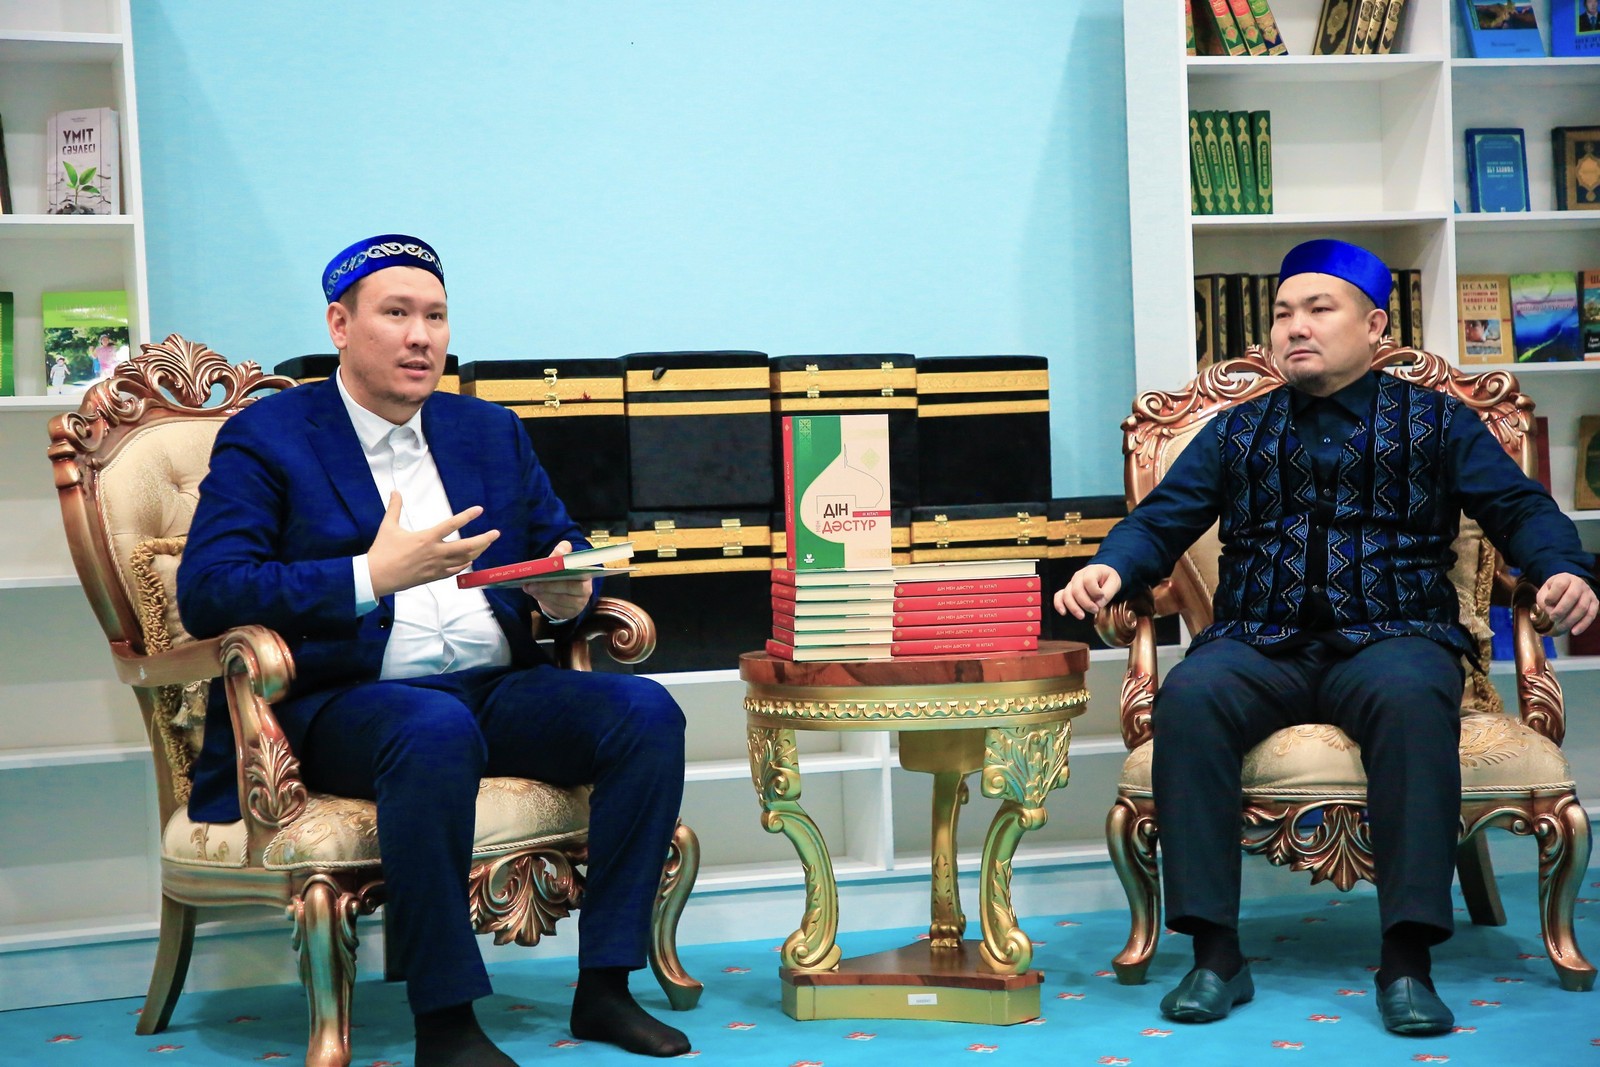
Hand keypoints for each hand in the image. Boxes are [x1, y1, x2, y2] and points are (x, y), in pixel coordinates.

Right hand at [368, 492, 499, 597]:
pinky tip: (469, 559)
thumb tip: (395, 491)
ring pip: (464, 559)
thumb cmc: (382, 551)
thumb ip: (394, 508)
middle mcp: (435, 552)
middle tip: (496, 534)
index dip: (467, 516)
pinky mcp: (433, 577)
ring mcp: (436, 566)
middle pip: (466, 546)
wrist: (377, 577)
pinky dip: (464, 564)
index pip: (451, 524)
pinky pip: (455, 571)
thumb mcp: (388, 526)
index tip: (479, 510)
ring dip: (477, 551)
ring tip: (486, 544)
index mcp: (426, 538)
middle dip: (484, 540)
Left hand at [522, 540, 593, 620]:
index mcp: (586, 572)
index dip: (564, 566)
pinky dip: (544, 601)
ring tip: (529, 587)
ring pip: (561, 599)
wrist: (566, 593)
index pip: (579, 570)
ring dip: (543, 593)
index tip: (550, 563)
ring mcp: (580, 603)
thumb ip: (561, 553)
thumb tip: (562, 548)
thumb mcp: (562, 562)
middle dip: (548, 585)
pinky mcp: (571, 613)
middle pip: (569, 587)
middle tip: (530, 582)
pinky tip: (534, 594)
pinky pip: (557, 608)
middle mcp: (586, 589)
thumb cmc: (564, 575)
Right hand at [1054, 563, 1121, 619]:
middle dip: (1085, 603)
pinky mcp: (1068, 590)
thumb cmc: (1108, 578)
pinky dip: (1059, 604)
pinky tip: (1063, 612)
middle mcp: (1079, 576)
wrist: (1103, 575)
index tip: (1101, 597)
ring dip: (1073, 607)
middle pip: (1076, 590)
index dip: (1095, 591)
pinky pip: (1059, 596)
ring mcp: (1071, 583)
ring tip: (1082, 616)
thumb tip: (1098, 604)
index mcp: (1091, 571)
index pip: (1088, 580)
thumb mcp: (1114, 582)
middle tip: (1095, 610)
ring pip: (1067, 595)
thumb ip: (1108, 593)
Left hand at [1536, 571, 1598, 635]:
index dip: (1553, 595)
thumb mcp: (1544, 593)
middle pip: (1572, 596)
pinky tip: (1574, 632)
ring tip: (1559, 627)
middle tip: (1552, 618)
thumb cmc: (1553, 592)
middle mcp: (1579, 584)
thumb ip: (1544, 602)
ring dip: (1570, 620)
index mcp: (1565, 578)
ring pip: (1582, 607)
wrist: (1569, 589)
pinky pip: (1591, 615)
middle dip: (1561, 610)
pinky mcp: (1595, 603)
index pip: (1560, 584)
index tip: (1547, 602)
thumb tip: (1552, 613)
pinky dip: (1583, 625)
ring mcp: (1588, 593)